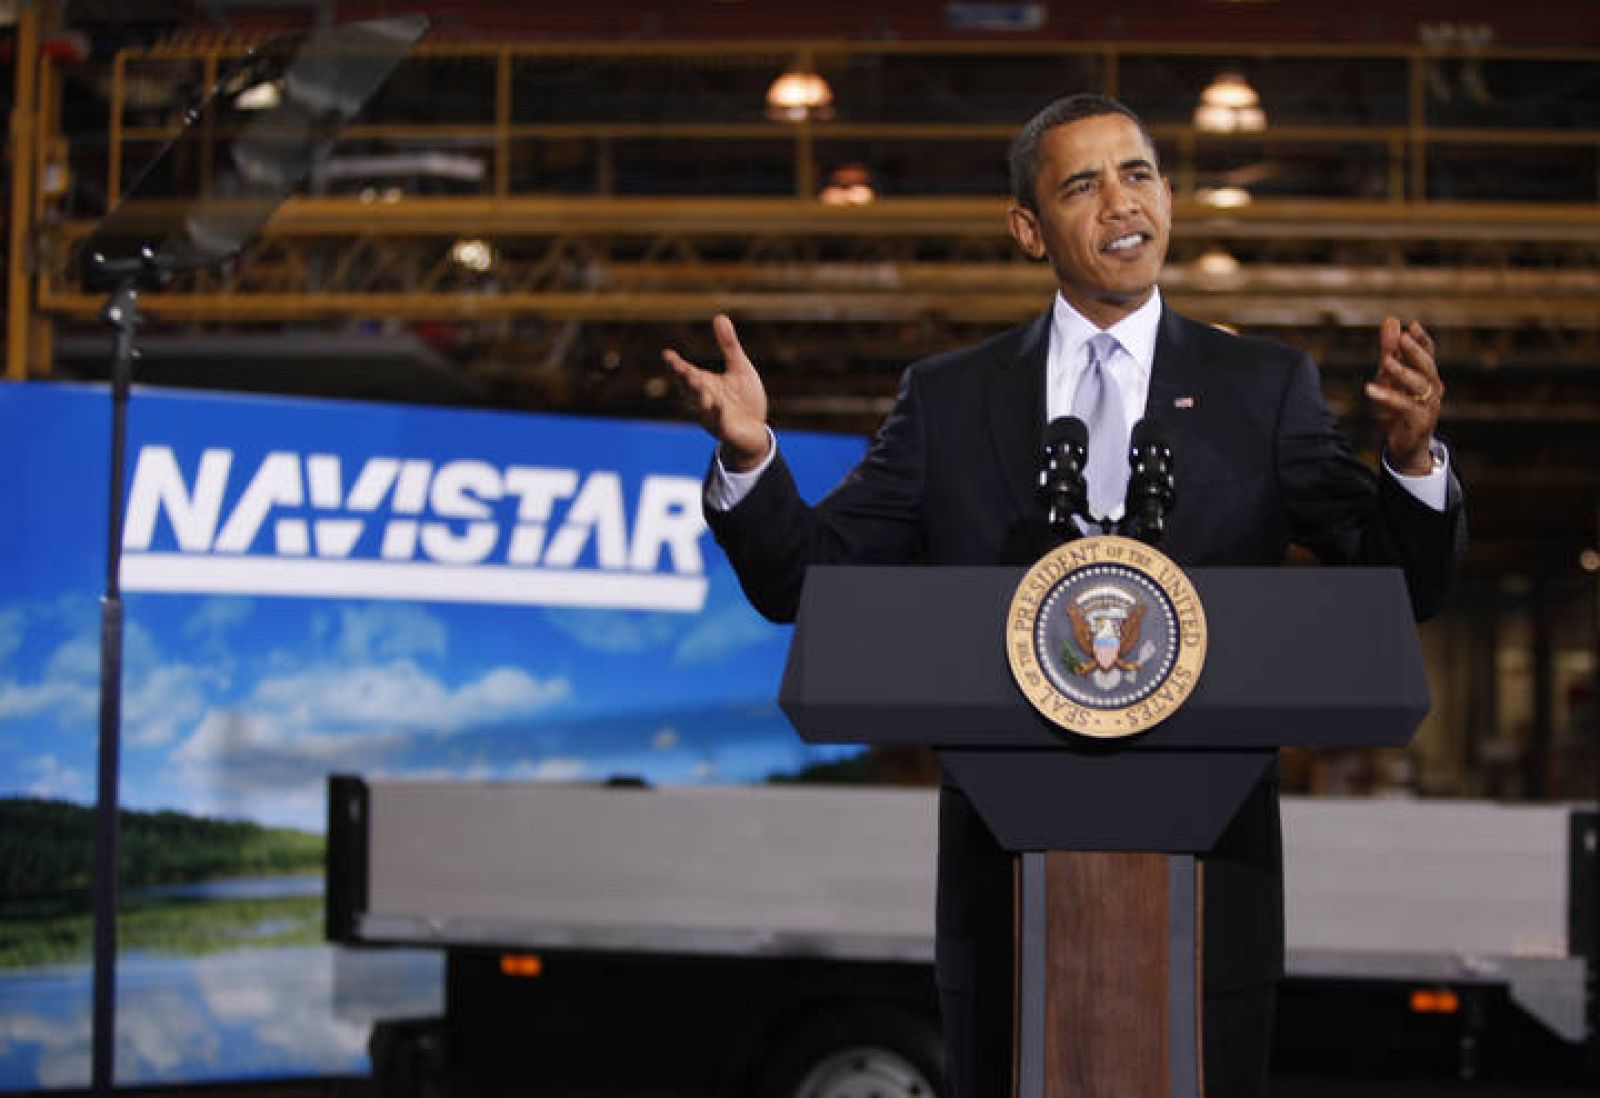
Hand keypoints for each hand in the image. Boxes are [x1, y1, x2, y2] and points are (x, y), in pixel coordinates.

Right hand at [662, 314, 771, 470]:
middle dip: (685, 378)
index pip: (685, 373)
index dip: (675, 365)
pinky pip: (719, 421)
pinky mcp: (725, 429)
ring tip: (698, 383)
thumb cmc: (744, 400)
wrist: (756, 432)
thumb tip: (719, 316)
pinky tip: (717, 404)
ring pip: (700, 405)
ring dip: (698, 394)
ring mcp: (712, 416)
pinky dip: (717, 413)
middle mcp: (703, 399)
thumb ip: (728, 346)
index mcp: (704, 384)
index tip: (668, 355)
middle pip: (689, 388)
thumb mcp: (739, 368)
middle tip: (681, 367)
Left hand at [1365, 317, 1442, 475]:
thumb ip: (1390, 351)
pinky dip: (1388, 397)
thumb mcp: (1389, 377)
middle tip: (1403, 337)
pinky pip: (1405, 406)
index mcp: (1428, 376)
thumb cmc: (1397, 410)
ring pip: (1420, 385)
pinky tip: (1370, 388)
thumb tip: (1391, 320)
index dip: (1422, 340)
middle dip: (1415, 351)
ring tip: (1386, 362)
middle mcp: (1433, 389)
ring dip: (1403, 372)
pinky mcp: (1420, 422)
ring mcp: (1429, 406)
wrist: (1405, 446)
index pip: (1428, 353)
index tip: (1411, 326)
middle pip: (1427, 366)